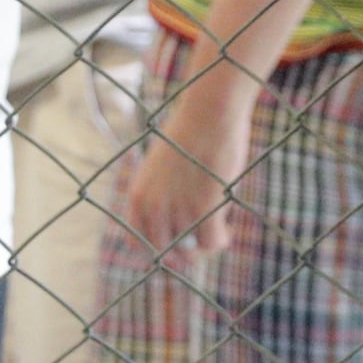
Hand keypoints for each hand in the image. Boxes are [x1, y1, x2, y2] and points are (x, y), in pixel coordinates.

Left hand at [123, 68, 258, 254]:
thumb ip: (162, 193)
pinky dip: (219, 241)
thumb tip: (176, 220)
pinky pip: (211, 242)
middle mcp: (153, 207)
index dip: (156, 248)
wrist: (209, 112)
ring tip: (215, 232)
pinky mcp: (204, 210)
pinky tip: (225, 232)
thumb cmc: (191, 132)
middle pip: (165, 251)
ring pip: (190, 249)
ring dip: (203, 244)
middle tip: (198, 240)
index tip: (172, 245)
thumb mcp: (163, 166)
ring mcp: (178, 210)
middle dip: (182, 251)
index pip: (137, 241)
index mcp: (138, 195)